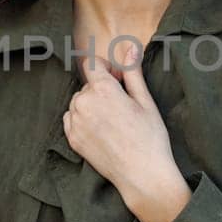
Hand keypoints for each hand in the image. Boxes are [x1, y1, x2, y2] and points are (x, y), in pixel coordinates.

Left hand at [63, 42, 191, 221]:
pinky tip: (101, 131)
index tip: (118, 80)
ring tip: (112, 122)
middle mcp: (84, 102)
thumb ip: (132, 72)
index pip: (92, 64)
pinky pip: (72, 119)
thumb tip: (130, 46)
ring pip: (78, 102)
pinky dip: (83, 120)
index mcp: (103, 89)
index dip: (106, 68)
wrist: (142, 174)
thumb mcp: (145, 100)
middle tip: (122, 107)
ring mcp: (75, 122)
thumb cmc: (149, 137)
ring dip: (91, 105)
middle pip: (88, 85)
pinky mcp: (72, 139)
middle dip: (101, 89)